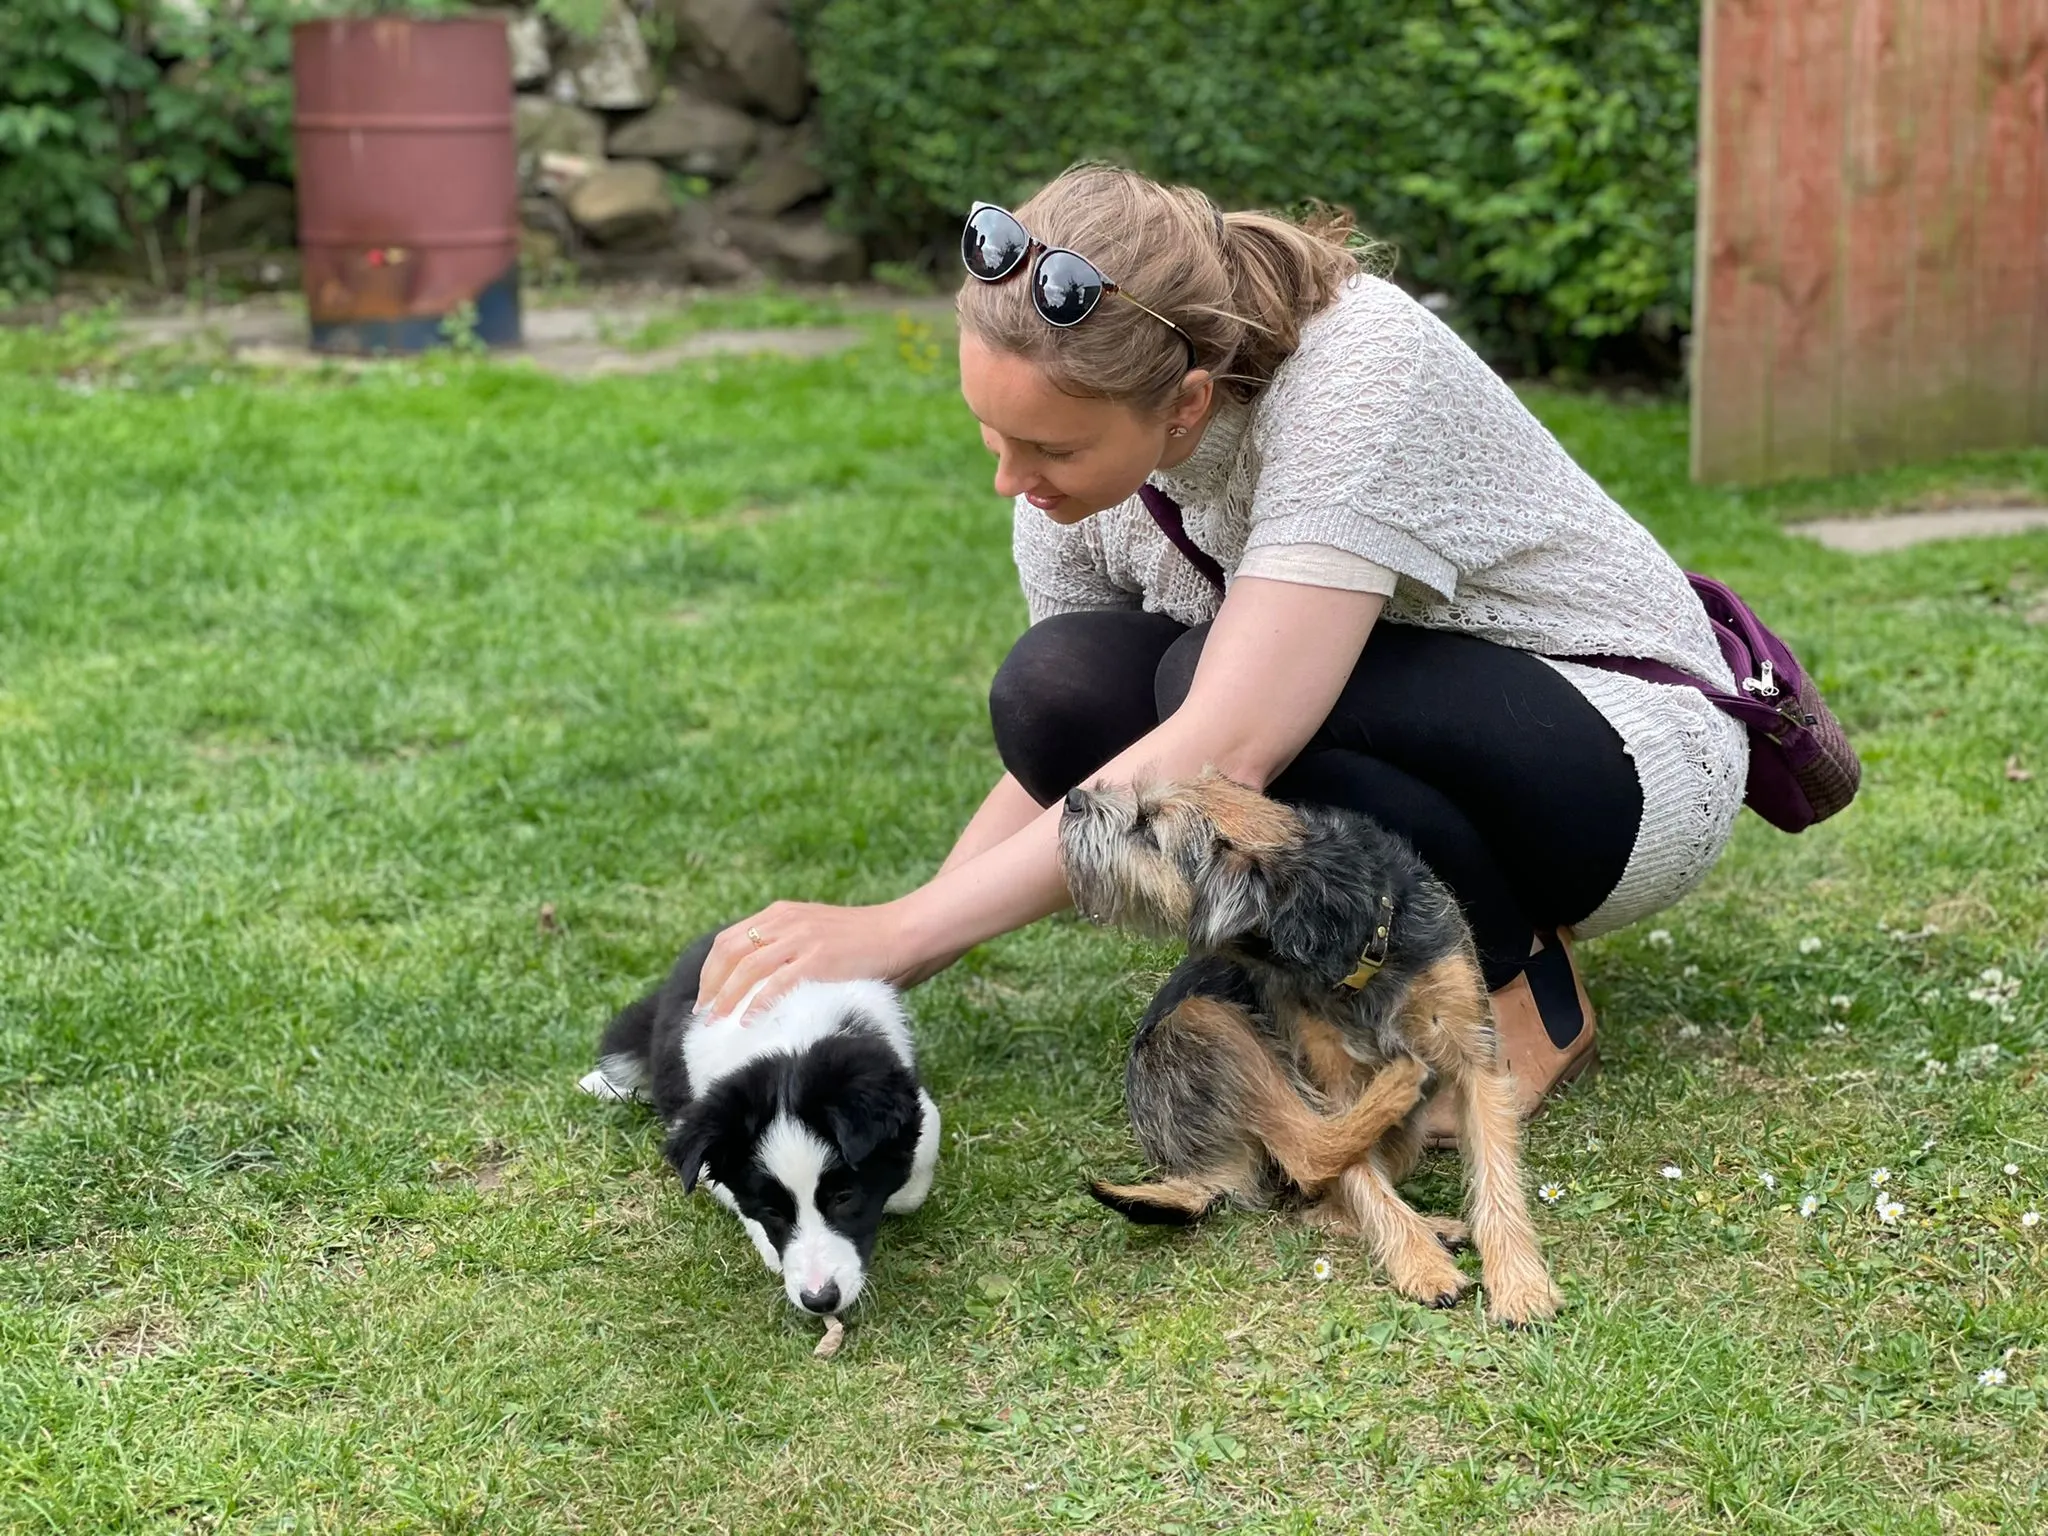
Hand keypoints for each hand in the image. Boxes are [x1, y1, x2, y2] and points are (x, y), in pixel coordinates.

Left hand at [696, 899, 943, 1017]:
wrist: (906, 934)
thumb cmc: (866, 945)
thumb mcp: (818, 936)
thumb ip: (790, 951)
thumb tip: (759, 989)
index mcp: (783, 914)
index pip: (730, 940)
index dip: (711, 972)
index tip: (706, 999)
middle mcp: (787, 922)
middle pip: (730, 952)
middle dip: (712, 987)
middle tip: (705, 1017)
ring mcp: (803, 939)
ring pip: (748, 969)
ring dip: (727, 999)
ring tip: (718, 1024)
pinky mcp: (820, 960)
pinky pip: (777, 984)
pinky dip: (757, 1004)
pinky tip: (748, 1022)